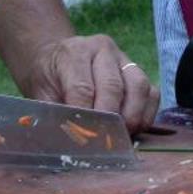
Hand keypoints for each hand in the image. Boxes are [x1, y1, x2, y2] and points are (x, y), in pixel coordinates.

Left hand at [21, 34, 160, 133]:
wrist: (58, 57)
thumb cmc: (49, 77)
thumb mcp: (40, 92)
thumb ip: (53, 114)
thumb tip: (66, 142)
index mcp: (74, 52)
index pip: (82, 87)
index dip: (84, 117)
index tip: (84, 140)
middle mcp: (102, 50)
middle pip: (113, 86)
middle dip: (109, 120)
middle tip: (104, 143)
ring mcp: (124, 58)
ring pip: (138, 86)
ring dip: (132, 117)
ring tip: (121, 137)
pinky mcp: (138, 71)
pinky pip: (152, 92)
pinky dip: (147, 114)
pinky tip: (135, 129)